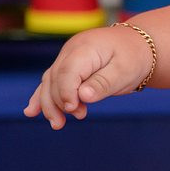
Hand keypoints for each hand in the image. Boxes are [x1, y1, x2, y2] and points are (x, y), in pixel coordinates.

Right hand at [23, 25, 153, 128]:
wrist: (138, 46)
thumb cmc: (133, 58)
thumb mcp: (125, 71)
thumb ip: (103, 83)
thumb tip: (82, 97)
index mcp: (86, 48)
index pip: (67, 72)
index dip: (66, 92)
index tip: (73, 109)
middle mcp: (71, 50)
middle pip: (55, 78)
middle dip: (59, 102)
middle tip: (74, 118)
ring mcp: (67, 57)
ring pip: (49, 81)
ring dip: (50, 104)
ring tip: (57, 124)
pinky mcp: (67, 65)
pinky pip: (51, 81)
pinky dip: (42, 96)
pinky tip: (31, 112)